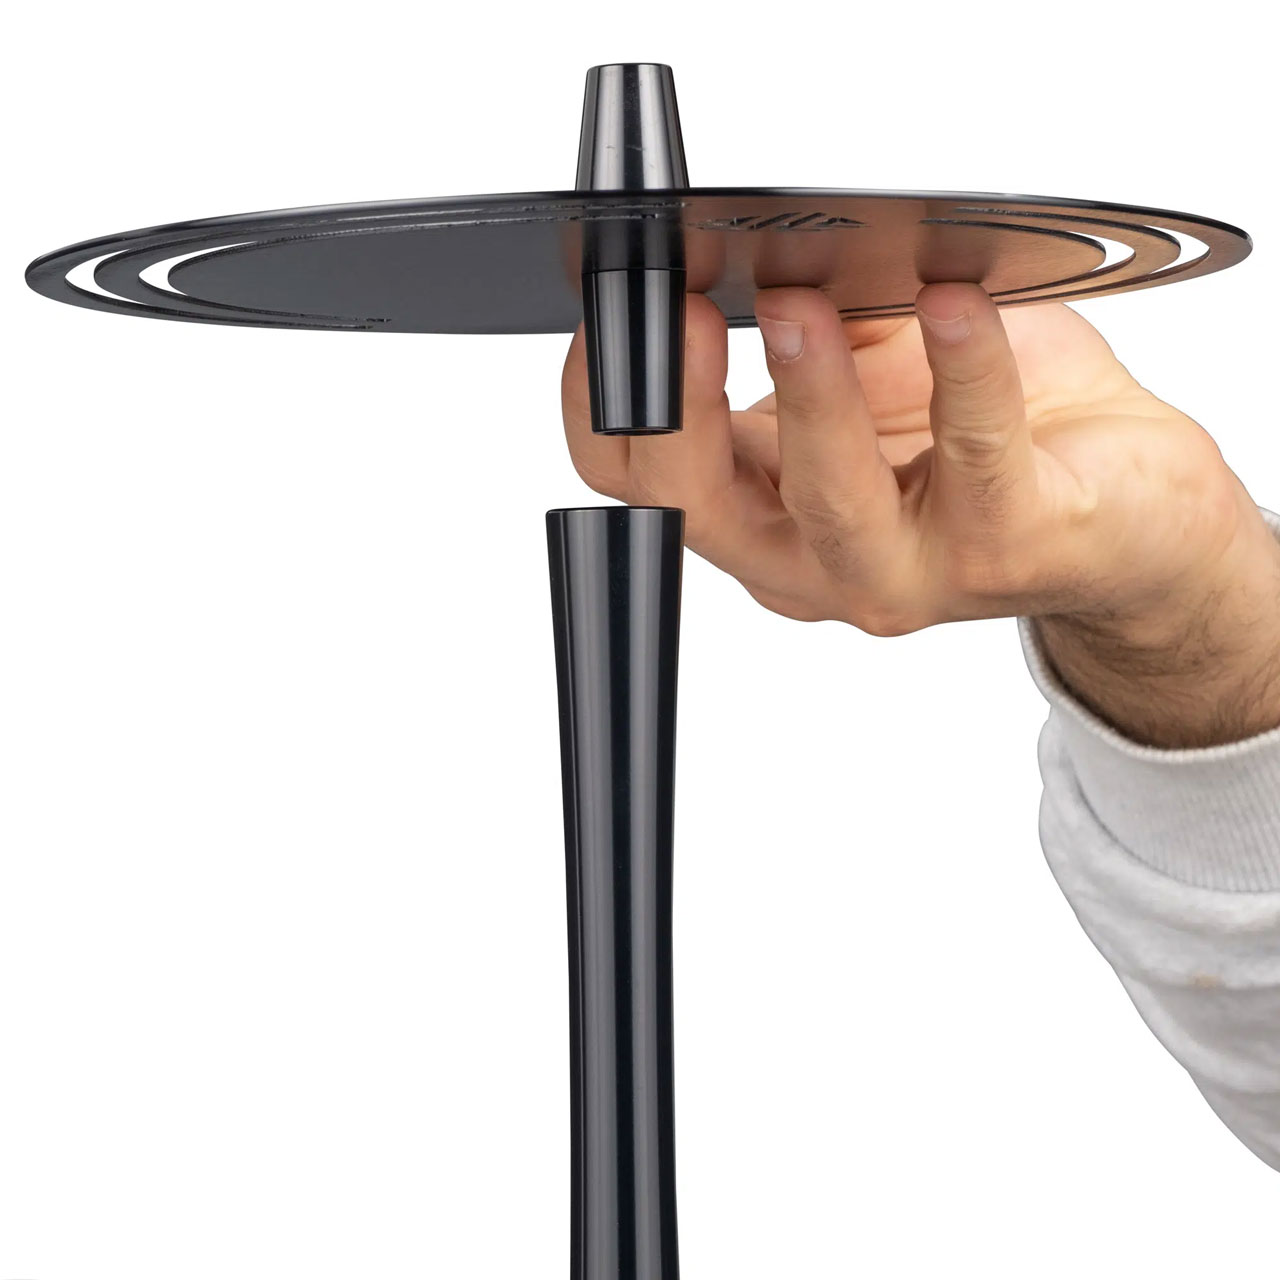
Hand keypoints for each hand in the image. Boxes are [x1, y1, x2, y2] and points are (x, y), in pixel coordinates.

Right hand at [561, 285, 1279, 747]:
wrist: (1121, 516)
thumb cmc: (991, 445)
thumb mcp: (863, 376)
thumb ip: (798, 332)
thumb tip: (747, 247)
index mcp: (757, 515)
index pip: (638, 481)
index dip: (602, 403)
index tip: (620, 308)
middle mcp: (810, 560)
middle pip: (695, 508)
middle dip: (676, 406)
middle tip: (682, 311)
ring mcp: (903, 570)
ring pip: (827, 496)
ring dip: (809, 392)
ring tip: (797, 305)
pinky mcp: (1005, 549)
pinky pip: (976, 452)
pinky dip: (963, 368)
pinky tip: (954, 305)